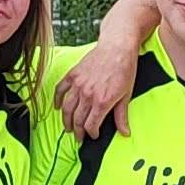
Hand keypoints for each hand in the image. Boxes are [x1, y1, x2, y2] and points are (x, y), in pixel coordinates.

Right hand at [54, 4, 148, 132]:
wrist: (118, 47)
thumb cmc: (125, 69)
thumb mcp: (126, 95)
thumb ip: (122, 116)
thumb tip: (125, 133)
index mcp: (102, 102)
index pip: (91, 125)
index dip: (91, 133)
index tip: (93, 136)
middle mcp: (88, 95)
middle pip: (77, 119)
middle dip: (78, 131)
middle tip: (79, 137)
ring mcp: (78, 84)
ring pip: (67, 108)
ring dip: (66, 120)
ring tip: (68, 127)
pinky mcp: (73, 74)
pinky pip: (60, 90)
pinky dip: (57, 100)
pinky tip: (58, 107)